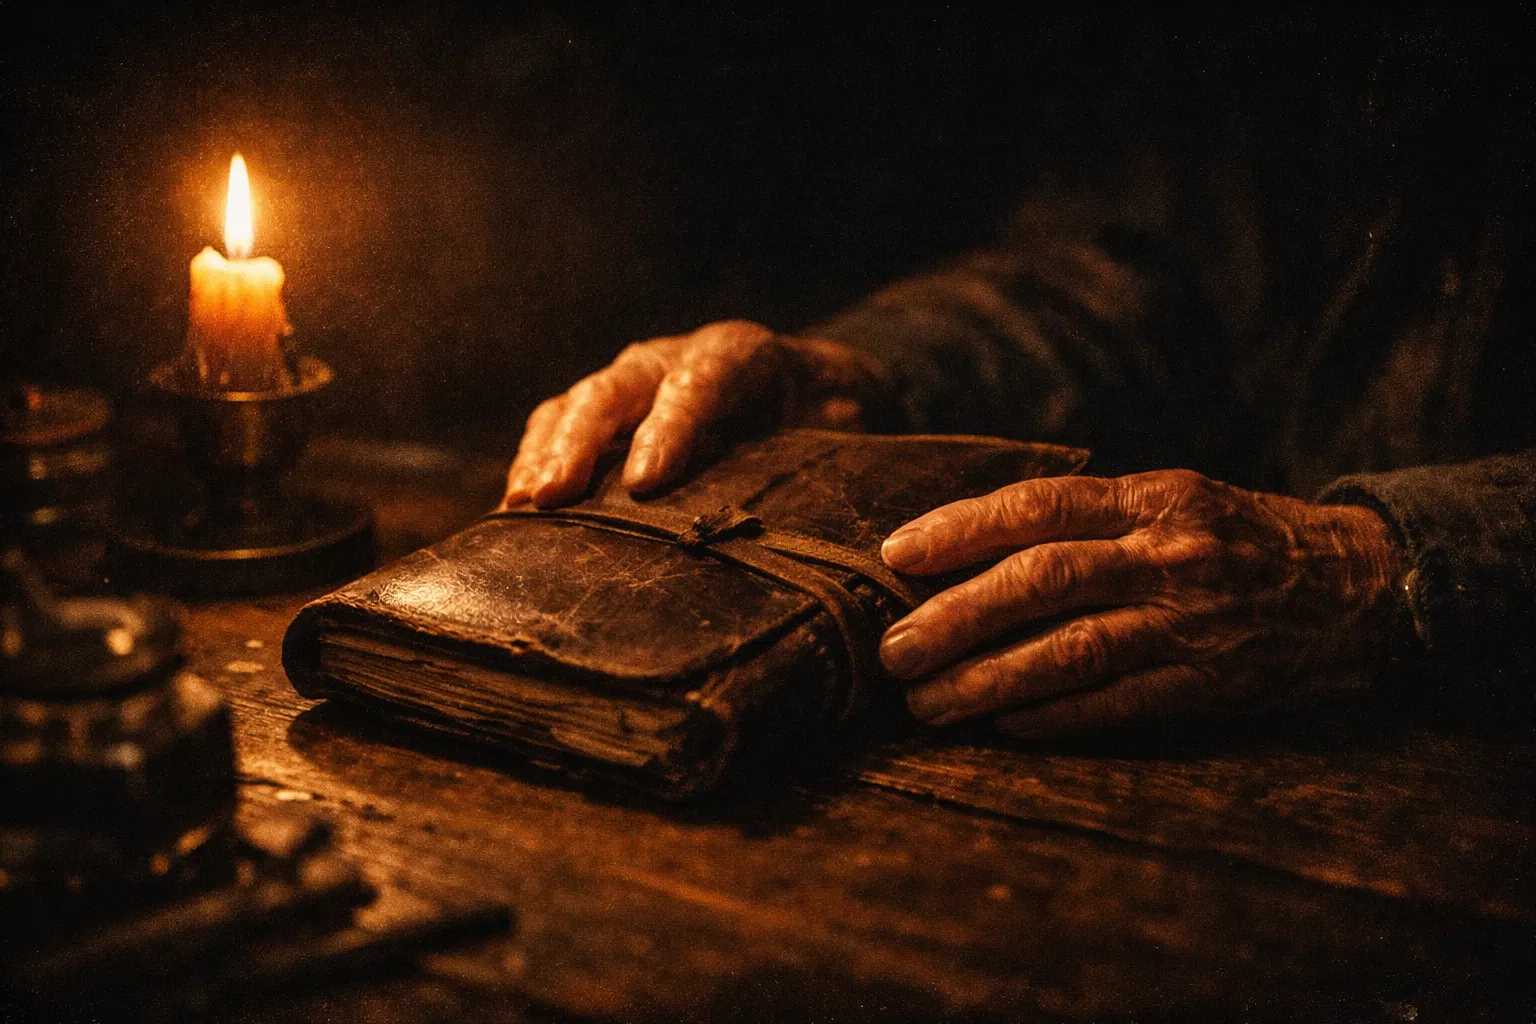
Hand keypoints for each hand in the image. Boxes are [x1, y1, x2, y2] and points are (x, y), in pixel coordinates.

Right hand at [501, 320, 894, 507]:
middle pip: (615, 391)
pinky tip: (515, 515)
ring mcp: (631, 384)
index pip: (697, 385)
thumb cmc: (823, 417)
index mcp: (737, 355)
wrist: (805, 393)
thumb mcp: (838, 426)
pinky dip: (534, 467)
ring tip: (523, 505)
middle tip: (552, 496)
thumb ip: (821, 449)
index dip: (668, 429)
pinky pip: (557, 430)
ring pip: (573, 407)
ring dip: (543, 456)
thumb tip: (812, 505)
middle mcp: (671, 359)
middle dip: (579, 444)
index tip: (643, 482)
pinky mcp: (606, 415)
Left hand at [877, 470, 1402, 736]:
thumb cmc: (1236, 540)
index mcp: (1152, 498)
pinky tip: (1004, 727)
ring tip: (928, 705)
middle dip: (957, 616)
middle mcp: (1169, 554)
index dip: (962, 529)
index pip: (1041, 505)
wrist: (1359, 586)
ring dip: (990, 680)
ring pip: (1073, 650)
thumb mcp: (1171, 502)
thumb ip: (1088, 521)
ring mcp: (1193, 622)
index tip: (896, 556)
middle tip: (894, 651)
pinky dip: (1056, 716)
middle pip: (1045, 579)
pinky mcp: (1213, 685)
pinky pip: (1120, 704)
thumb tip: (968, 551)